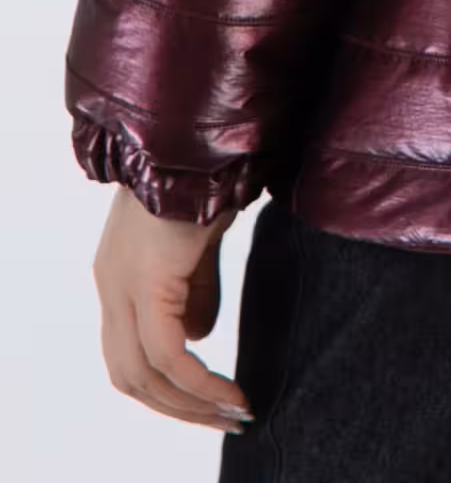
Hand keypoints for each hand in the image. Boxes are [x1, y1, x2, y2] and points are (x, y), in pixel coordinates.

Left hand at [91, 182, 254, 433]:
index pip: (130, 353)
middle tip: (224, 419)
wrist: (199, 139)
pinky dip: (198, 382)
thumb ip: (195, 287)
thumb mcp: (200, 241)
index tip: (213, 400)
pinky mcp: (146, 283)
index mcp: (120, 274)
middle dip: (178, 407)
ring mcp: (122, 286)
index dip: (167, 386)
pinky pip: (168, 354)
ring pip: (143, 374)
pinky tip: (228, 392)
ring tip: (232, 413)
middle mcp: (111, 286)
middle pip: (130, 375)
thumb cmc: (205, 174)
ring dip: (189, 403)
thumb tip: (199, 336)